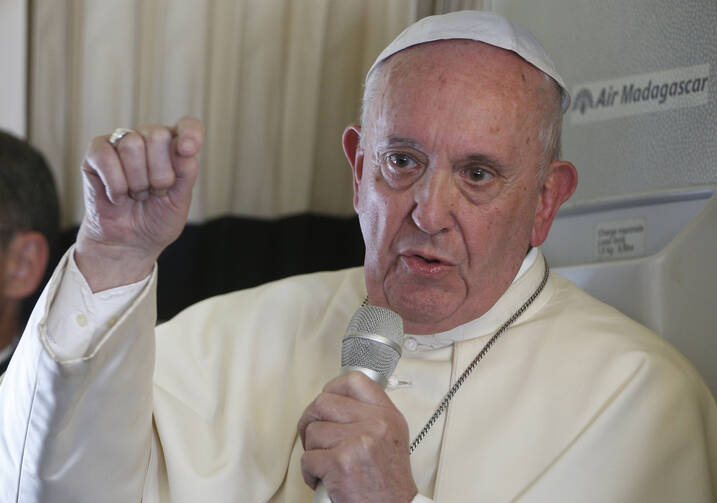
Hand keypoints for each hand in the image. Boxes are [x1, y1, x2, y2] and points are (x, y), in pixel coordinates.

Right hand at [75, 117, 203, 290]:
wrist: (128, 243)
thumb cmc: (156, 219)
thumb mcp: (180, 200)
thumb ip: (186, 172)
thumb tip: (183, 148)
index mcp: (175, 148)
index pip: (188, 126)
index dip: (190, 133)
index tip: (187, 150)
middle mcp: (149, 139)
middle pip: (157, 135)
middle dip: (159, 174)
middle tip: (154, 193)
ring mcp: (122, 143)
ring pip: (132, 145)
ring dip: (137, 181)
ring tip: (136, 195)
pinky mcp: (97, 152)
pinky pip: (106, 156)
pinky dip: (115, 184)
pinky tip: (117, 197)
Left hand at [298, 372, 417, 502]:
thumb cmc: (388, 482)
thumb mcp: (391, 436)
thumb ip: (369, 414)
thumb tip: (339, 399)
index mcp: (387, 415)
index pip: (354, 381)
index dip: (332, 388)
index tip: (327, 401)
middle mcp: (375, 424)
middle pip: (323, 403)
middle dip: (311, 421)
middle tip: (315, 437)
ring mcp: (358, 442)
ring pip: (313, 432)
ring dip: (312, 451)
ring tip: (325, 463)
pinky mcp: (341, 463)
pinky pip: (308, 458)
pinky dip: (309, 472)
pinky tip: (323, 478)